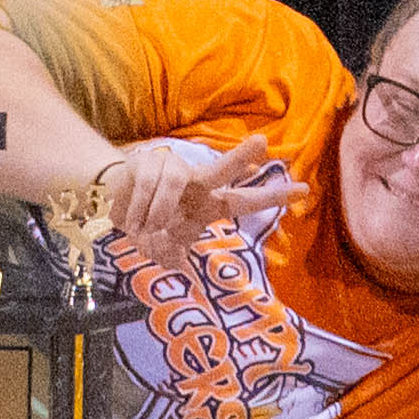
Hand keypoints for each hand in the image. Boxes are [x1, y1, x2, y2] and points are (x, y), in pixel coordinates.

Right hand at [97, 133, 300, 260]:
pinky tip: (131, 217)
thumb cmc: (150, 227)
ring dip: (156, 212)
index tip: (304, 190)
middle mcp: (197, 182)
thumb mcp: (164, 251)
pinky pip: (147, 183)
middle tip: (262, 142)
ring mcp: (173, 168)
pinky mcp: (147, 161)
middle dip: (240, 156)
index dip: (273, 197)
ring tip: (146, 227)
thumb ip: (174, 260)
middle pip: (222, 169)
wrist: (114, 207)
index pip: (244, 202)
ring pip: (174, 183)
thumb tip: (186, 275)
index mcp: (208, 205)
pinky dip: (138, 207)